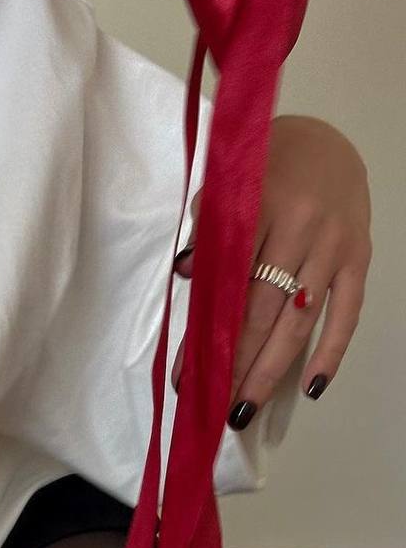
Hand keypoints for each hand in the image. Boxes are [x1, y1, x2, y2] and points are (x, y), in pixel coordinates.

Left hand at [170, 116, 371, 426]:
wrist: (326, 140)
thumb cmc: (264, 167)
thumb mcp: (228, 185)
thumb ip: (208, 228)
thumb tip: (187, 272)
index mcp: (260, 206)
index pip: (227, 282)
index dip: (207, 331)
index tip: (188, 373)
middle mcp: (301, 228)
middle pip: (263, 308)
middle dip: (237, 361)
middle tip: (214, 405)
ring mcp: (334, 246)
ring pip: (299, 319)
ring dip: (272, 368)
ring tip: (246, 407)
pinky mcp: (360, 257)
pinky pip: (347, 313)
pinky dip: (331, 351)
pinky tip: (311, 387)